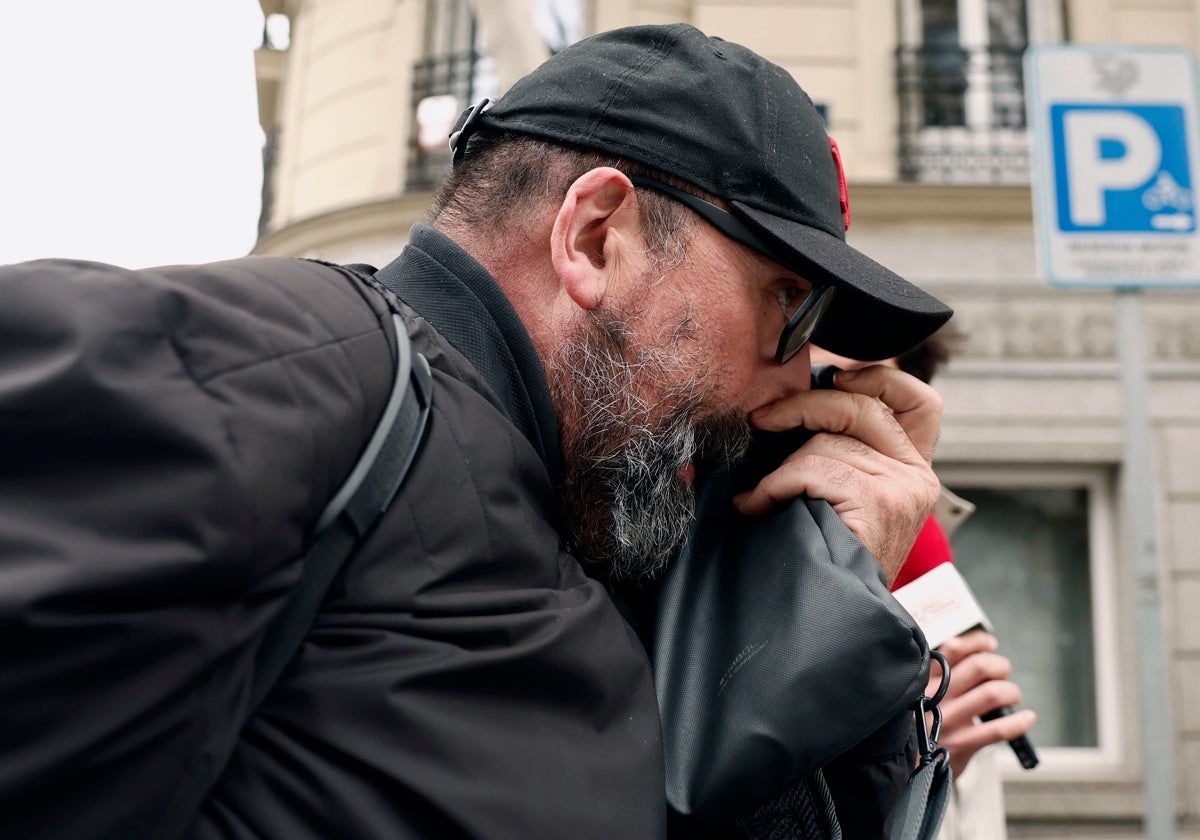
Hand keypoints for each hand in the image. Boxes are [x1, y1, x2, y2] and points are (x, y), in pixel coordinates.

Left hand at [732, 364, 941, 582]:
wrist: (838, 619)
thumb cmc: (829, 558)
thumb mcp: (846, 498)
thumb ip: (842, 454)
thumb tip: (792, 407)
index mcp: (913, 469)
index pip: (920, 401)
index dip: (881, 377)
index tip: (837, 376)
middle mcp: (917, 476)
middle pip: (861, 405)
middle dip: (802, 405)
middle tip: (762, 419)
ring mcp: (902, 488)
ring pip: (827, 441)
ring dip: (781, 468)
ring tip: (761, 496)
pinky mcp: (880, 502)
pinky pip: (813, 469)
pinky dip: (775, 485)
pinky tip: (759, 506)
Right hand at [930, 630, 1036, 776]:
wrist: (907, 765)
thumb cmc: (922, 724)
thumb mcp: (921, 693)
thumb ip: (942, 674)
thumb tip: (979, 652)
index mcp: (926, 679)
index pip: (954, 648)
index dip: (978, 641)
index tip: (990, 644)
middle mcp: (937, 695)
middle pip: (979, 666)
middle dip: (1000, 666)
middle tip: (1003, 675)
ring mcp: (948, 720)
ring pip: (992, 694)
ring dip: (1011, 692)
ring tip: (1011, 697)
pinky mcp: (960, 744)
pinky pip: (998, 729)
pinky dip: (1019, 722)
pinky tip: (1026, 718)